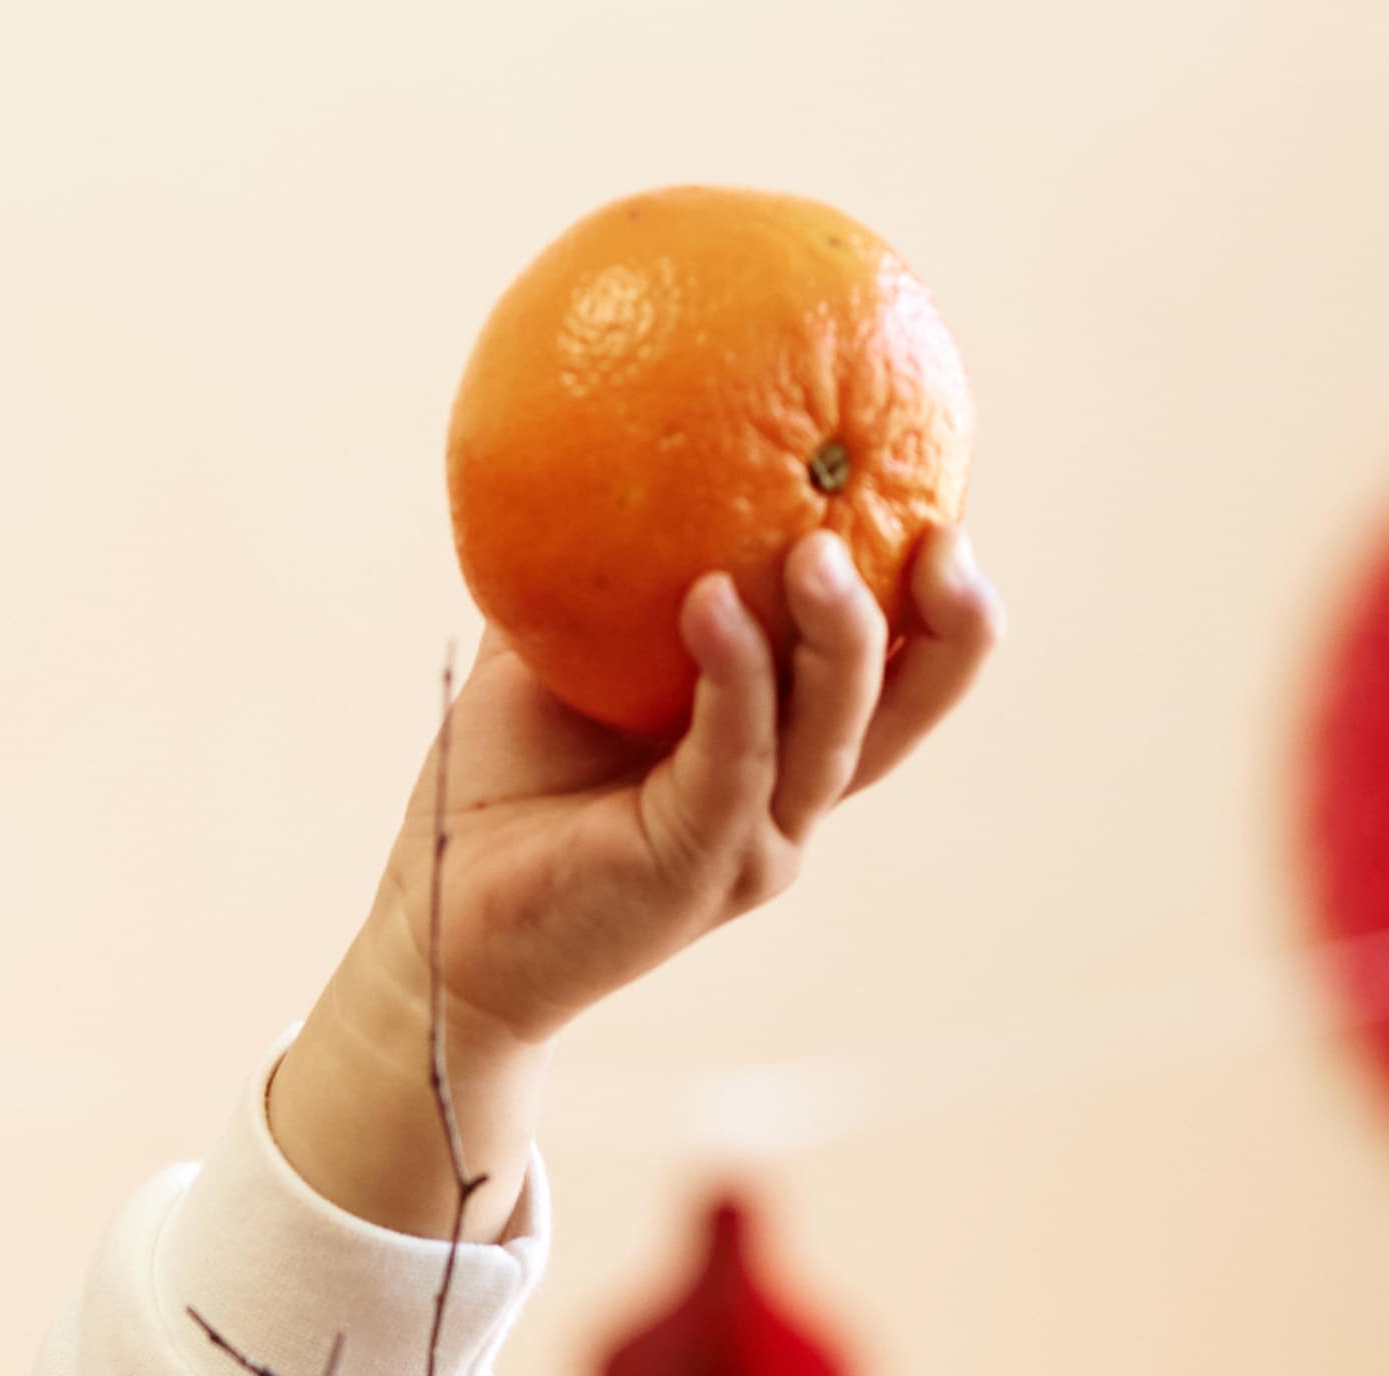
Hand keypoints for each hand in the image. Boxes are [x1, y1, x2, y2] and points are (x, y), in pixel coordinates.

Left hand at [269, 524, 1001, 1237]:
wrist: (441, 925)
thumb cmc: (505, 785)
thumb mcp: (562, 655)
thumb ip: (607, 570)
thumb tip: (612, 436)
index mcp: (779, 750)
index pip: (895, 680)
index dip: (941, 609)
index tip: (947, 510)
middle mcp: (785, 802)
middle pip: (902, 716)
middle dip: (945, 630)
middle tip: (943, 535)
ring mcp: (747, 845)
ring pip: (830, 740)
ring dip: (837, 641)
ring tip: (816, 549)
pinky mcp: (690, 870)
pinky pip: (731, 763)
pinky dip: (733, 682)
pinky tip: (712, 602)